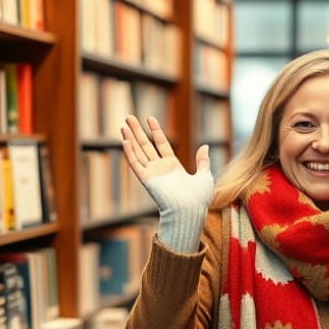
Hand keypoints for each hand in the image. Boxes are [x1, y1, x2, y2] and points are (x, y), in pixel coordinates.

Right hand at [121, 115, 213, 252]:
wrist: (191, 211)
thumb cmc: (199, 198)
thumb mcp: (204, 176)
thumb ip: (202, 161)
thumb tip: (205, 146)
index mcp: (173, 167)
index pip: (161, 144)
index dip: (156, 131)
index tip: (150, 118)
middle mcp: (160, 169)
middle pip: (146, 146)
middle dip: (138, 131)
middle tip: (129, 117)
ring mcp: (152, 174)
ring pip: (138, 152)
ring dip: (130, 138)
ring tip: (124, 124)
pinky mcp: (147, 180)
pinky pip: (136, 164)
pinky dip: (130, 153)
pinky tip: (125, 141)